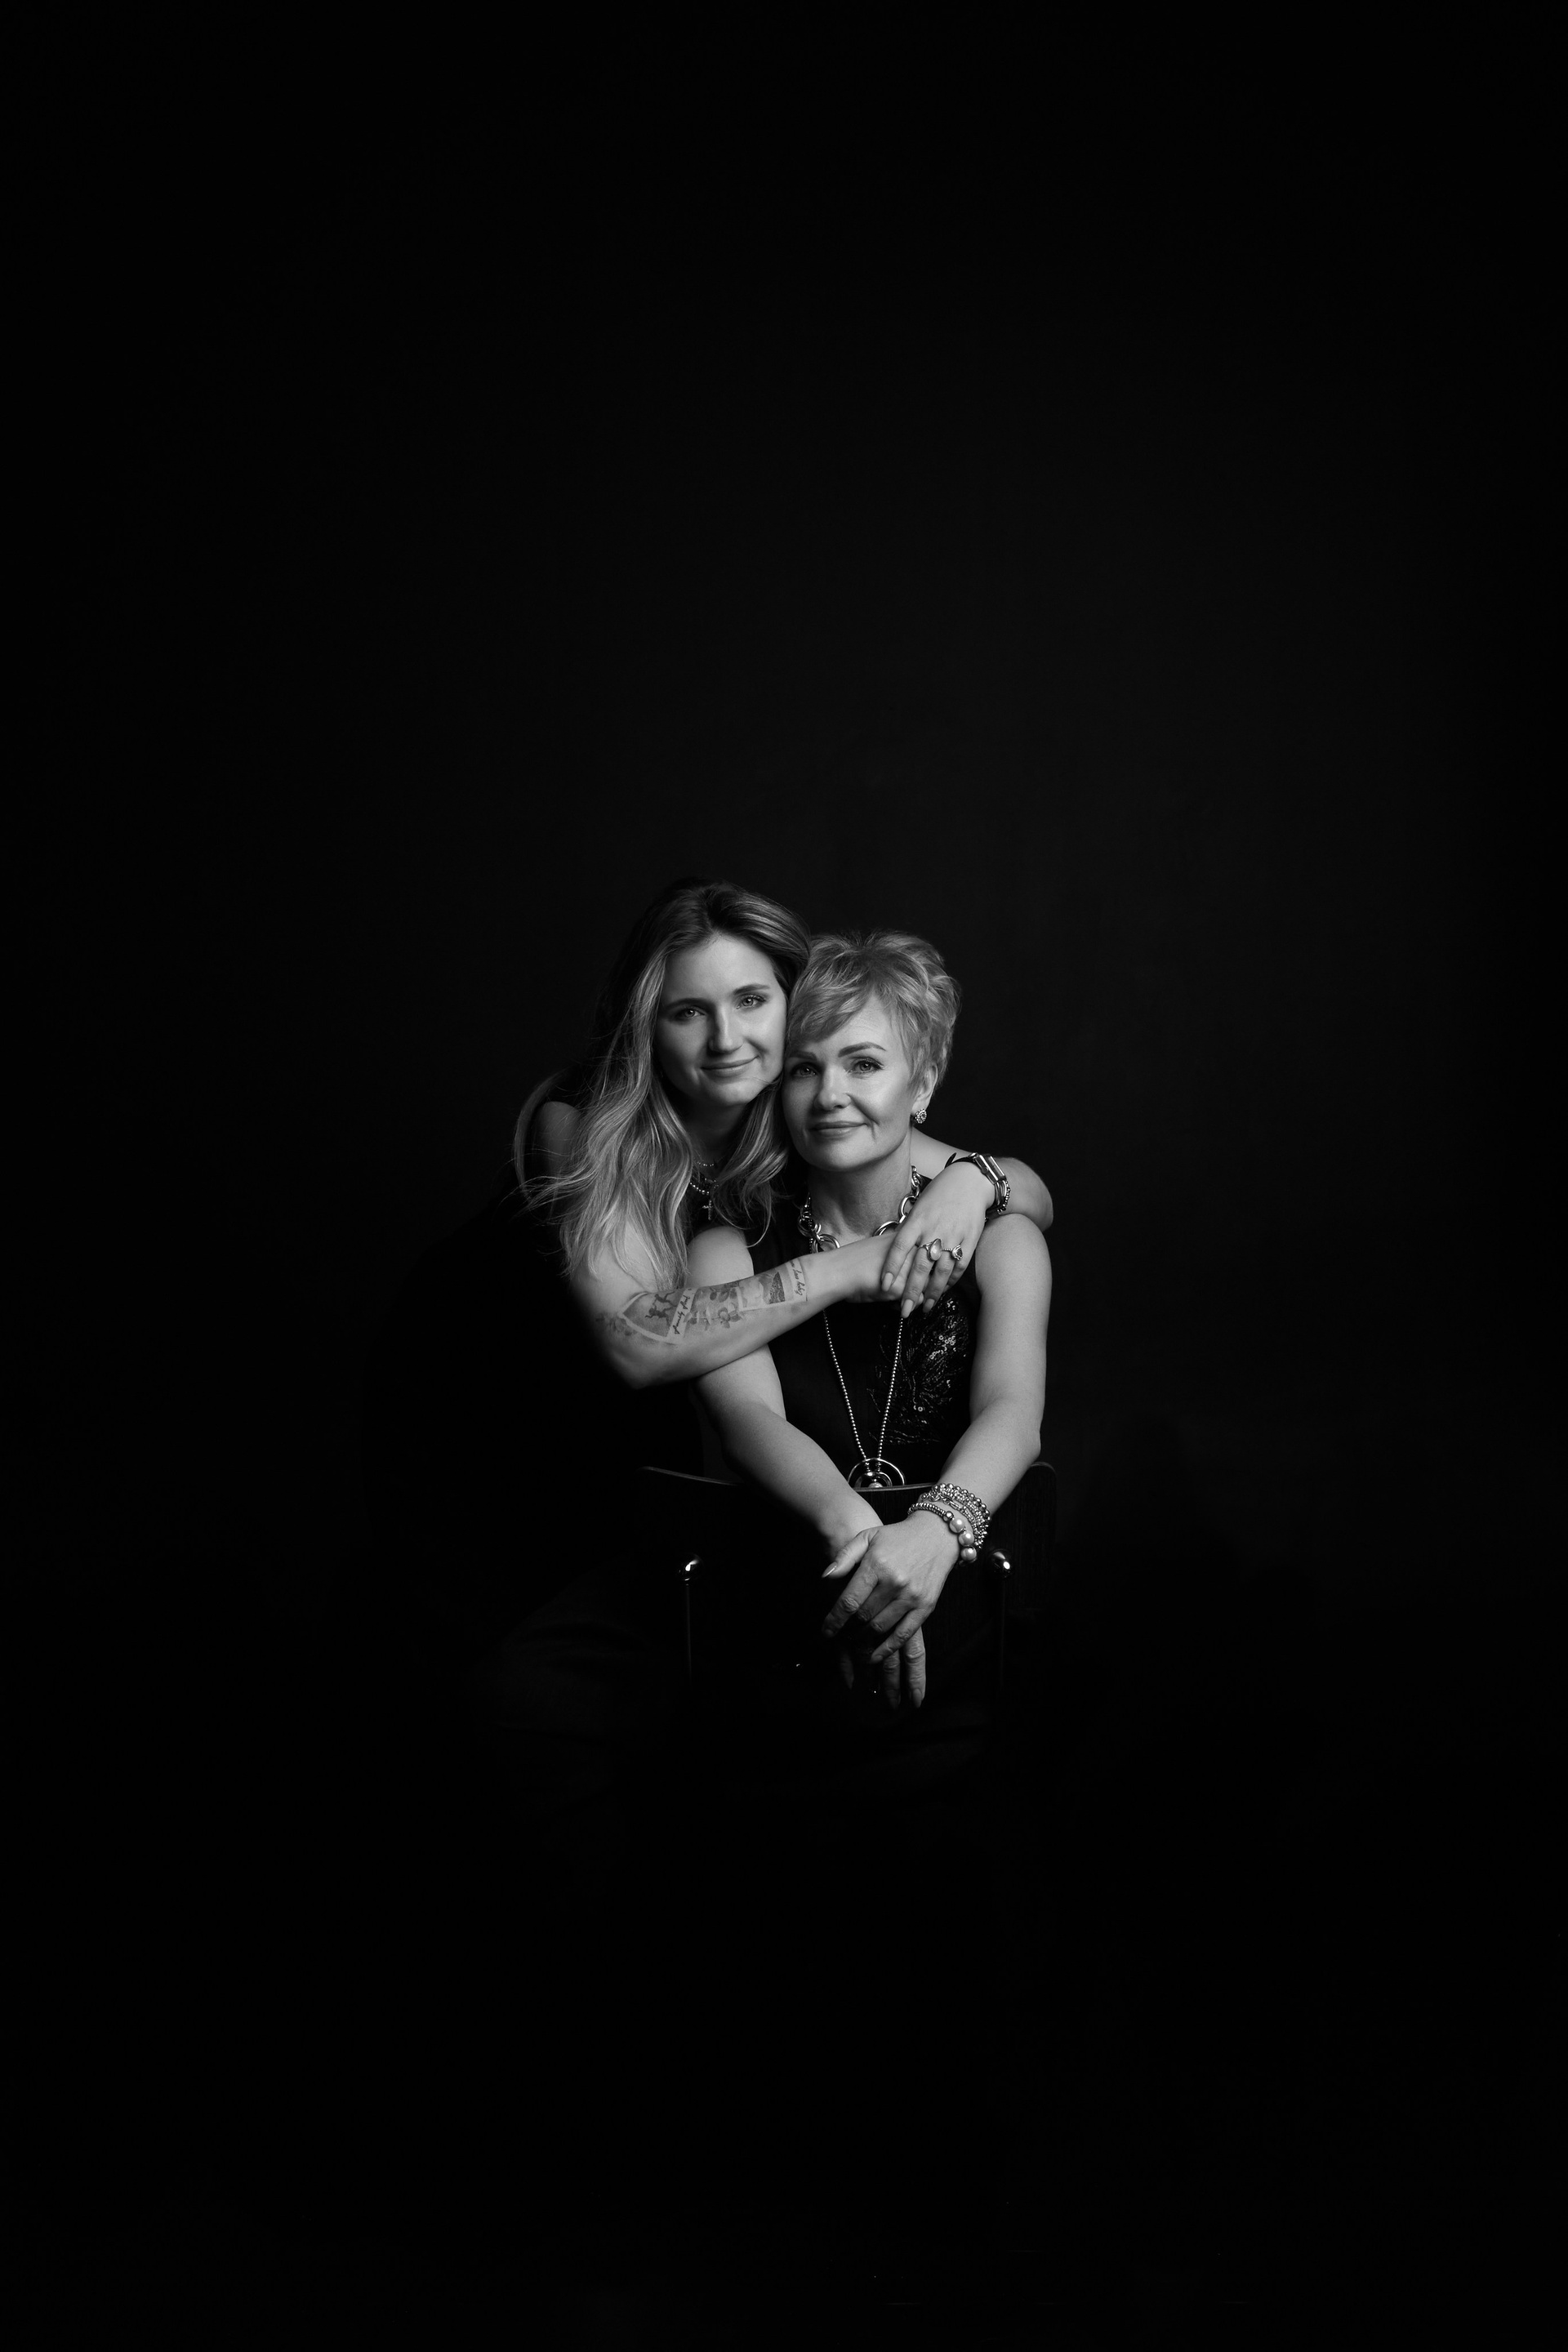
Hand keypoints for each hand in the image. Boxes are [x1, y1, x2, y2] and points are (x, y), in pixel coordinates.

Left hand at [820, 1514, 960, 1707]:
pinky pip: (903, 1635)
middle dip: (847, 1629)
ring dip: (863, 1639)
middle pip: (863, 1617)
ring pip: (880, 1628)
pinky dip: (886, 1649)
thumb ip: (845, 1557)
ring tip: (854, 1639)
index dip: (834, 1620)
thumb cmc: (897, 1536)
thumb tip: (825, 1577)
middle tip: (840, 1634)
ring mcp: (912, 1596)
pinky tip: (874, 1655)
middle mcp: (894, 1582)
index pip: (849, 1601)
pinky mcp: (926, 1607)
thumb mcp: (868, 1537)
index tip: (825, 1632)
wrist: (937, 1534)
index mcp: (877, 1564)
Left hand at [878, 1161, 993, 1316]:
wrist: (970, 1182)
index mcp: (917, 1220)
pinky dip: (950, 1281)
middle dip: (911, 1291)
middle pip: (920, 1265)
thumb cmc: (939, 1195)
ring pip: (941, 1271)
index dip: (891, 1268)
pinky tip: (943, 1291)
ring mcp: (953, 1236)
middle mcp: (934, 1229)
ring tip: (925, 1308)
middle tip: (904, 1310)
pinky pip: (959, 1266)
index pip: (900, 1247)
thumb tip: (895, 1253)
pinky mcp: (969, 1240)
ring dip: (932, 1293)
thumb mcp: (918, 1207)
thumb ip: (908, 1230)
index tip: (884, 1285)